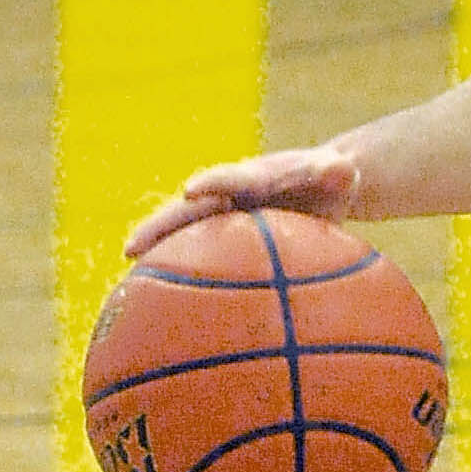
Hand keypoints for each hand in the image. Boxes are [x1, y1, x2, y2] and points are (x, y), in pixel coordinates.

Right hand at [125, 146, 361, 256]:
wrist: (321, 185)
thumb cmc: (332, 182)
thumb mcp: (340, 176)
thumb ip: (337, 173)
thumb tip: (343, 168)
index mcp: (254, 177)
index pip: (229, 178)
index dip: (211, 183)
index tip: (191, 190)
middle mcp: (227, 195)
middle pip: (187, 211)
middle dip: (159, 226)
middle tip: (131, 247)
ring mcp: (221, 217)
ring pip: (181, 235)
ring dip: (155, 251)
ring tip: (128, 277)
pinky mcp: (222, 237)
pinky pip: (195, 255)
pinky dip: (176, 273)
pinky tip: (155, 304)